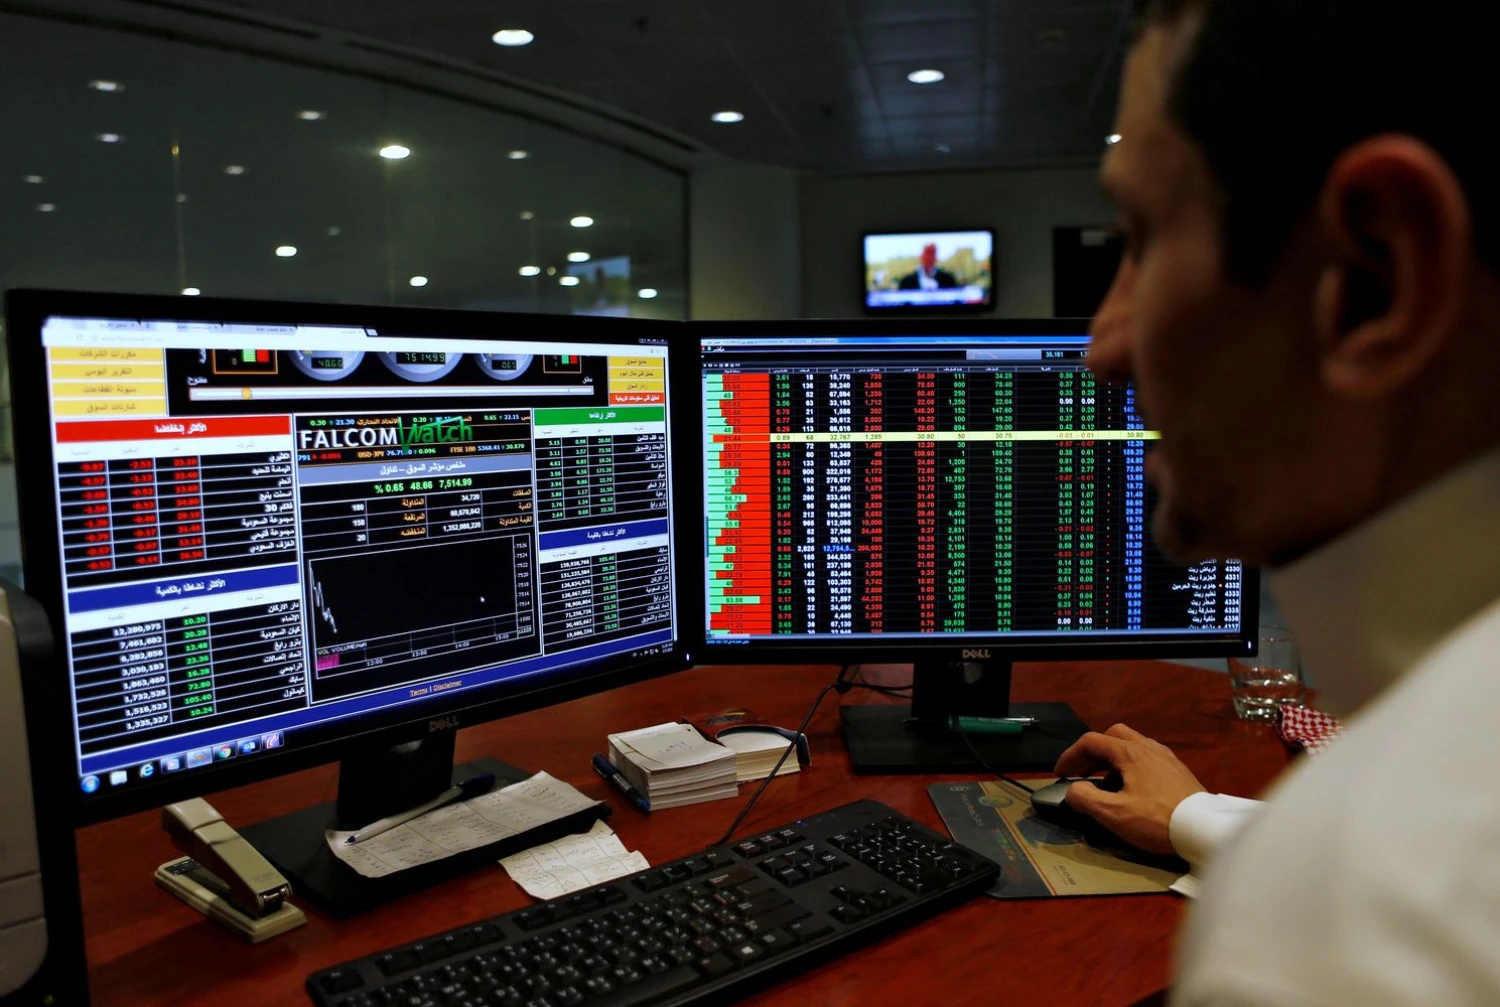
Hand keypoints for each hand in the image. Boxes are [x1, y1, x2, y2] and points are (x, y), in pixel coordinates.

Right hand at [1052, 724, 1205, 854]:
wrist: (1206, 830)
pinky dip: (1131, 766)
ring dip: (1112, 759)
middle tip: (1083, 773)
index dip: (1070, 756)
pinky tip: (1133, 789)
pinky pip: (1148, 758)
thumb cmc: (1158, 820)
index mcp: (1130, 753)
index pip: (1091, 741)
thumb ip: (1085, 799)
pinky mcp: (1179, 772)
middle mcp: (1149, 748)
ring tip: (1106, 784)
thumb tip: (1072, 791)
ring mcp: (1167, 758)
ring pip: (1132, 745)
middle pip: (1113, 736)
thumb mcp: (1114, 814)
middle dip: (1093, 752)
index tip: (1060, 775)